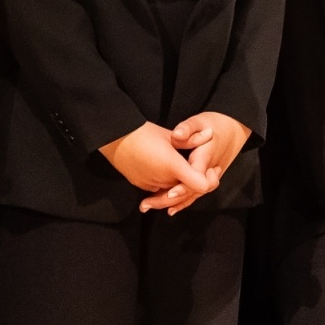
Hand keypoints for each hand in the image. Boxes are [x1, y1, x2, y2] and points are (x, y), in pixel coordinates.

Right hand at [99, 121, 215, 203]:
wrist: (114, 139)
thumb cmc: (143, 133)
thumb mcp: (170, 135)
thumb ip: (192, 139)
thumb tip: (210, 133)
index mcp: (173, 166)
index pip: (200, 185)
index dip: (207, 180)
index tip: (211, 170)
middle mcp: (163, 179)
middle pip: (187, 189)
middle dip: (196, 181)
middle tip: (208, 170)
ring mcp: (151, 185)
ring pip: (173, 191)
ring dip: (181, 184)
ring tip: (190, 169)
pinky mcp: (142, 186)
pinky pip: (160, 190)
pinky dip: (167, 185)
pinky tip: (171, 174)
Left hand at [139, 112, 253, 214]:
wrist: (235, 129)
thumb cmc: (217, 124)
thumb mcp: (201, 121)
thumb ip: (188, 128)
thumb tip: (177, 135)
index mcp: (206, 157)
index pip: (196, 177)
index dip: (183, 186)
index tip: (169, 193)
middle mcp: (209, 171)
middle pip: (192, 191)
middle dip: (171, 199)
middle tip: (149, 203)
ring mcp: (210, 177)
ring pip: (193, 194)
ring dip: (174, 202)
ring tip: (151, 205)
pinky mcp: (208, 179)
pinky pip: (196, 193)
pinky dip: (183, 201)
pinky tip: (170, 206)